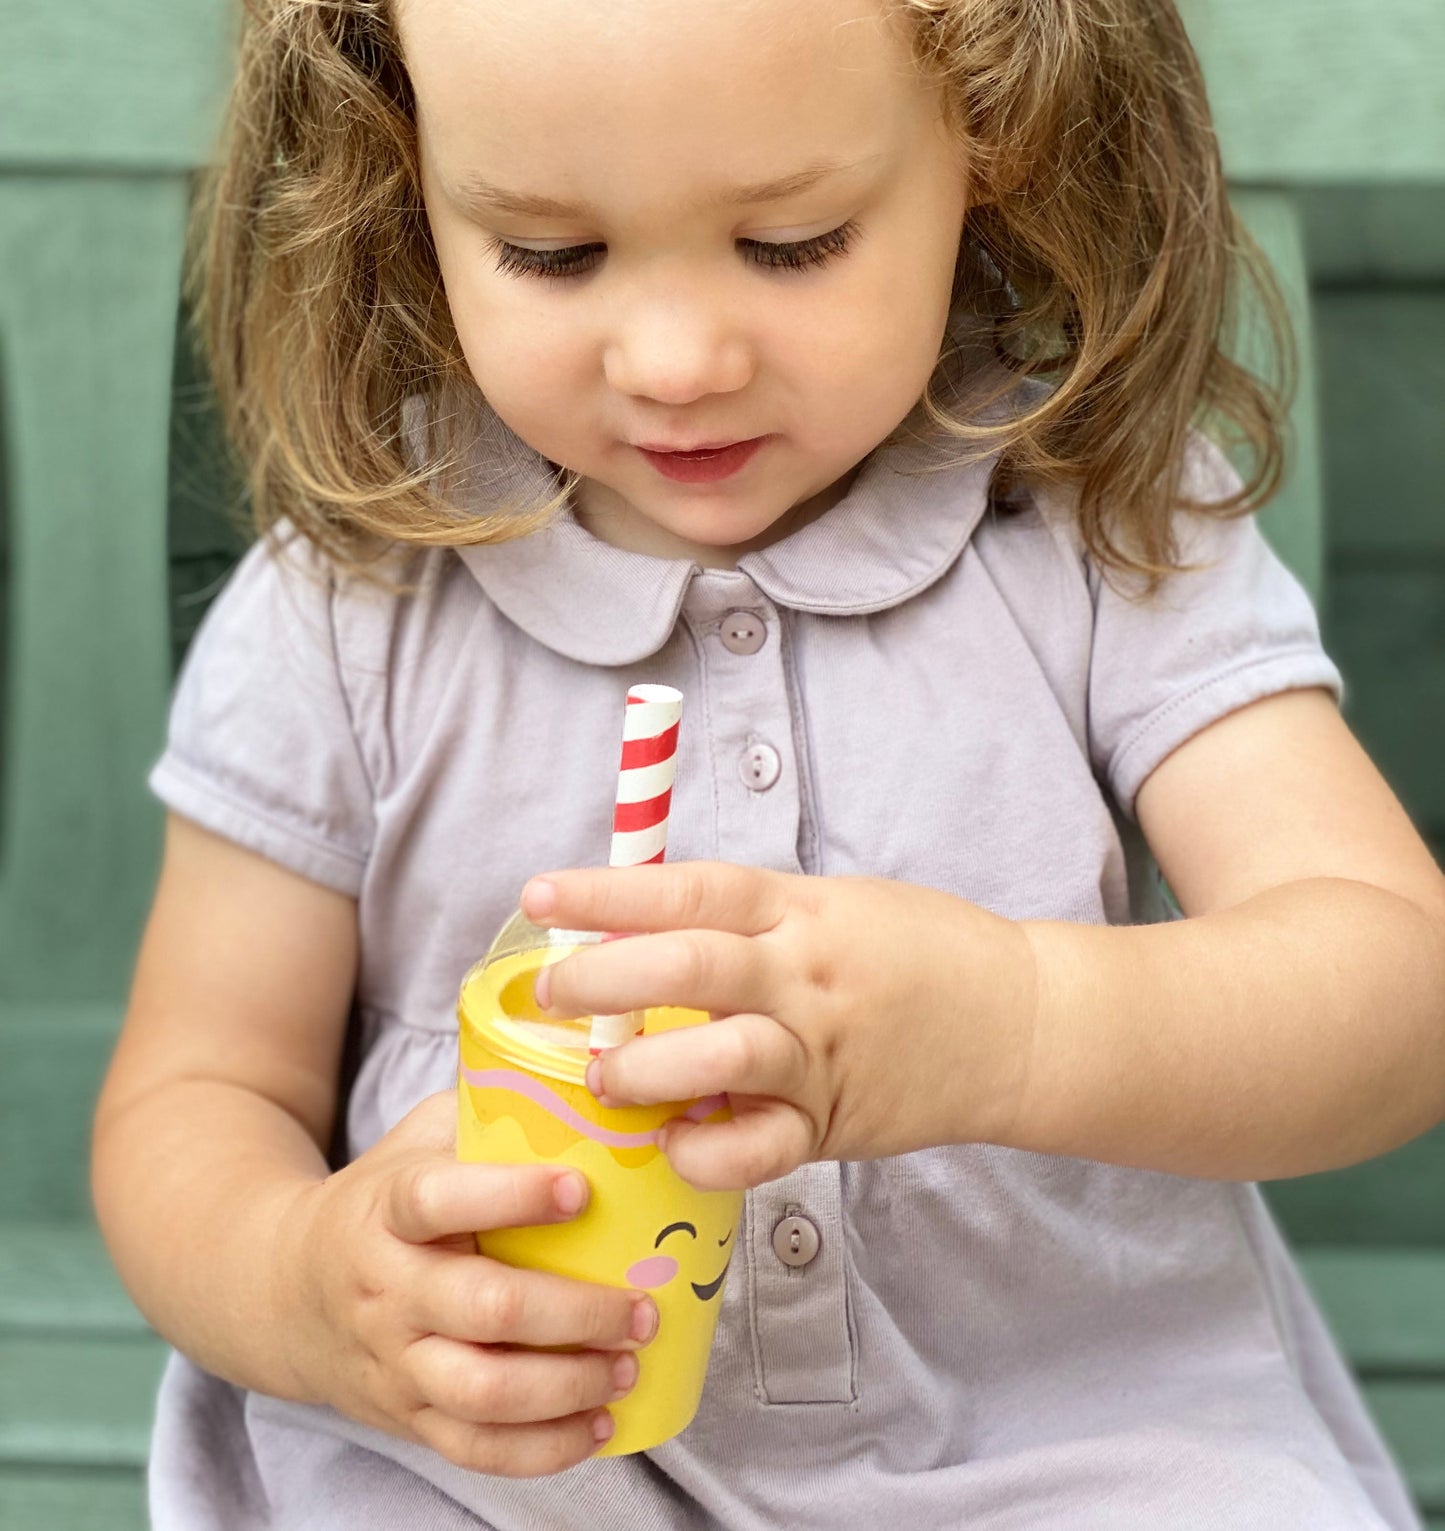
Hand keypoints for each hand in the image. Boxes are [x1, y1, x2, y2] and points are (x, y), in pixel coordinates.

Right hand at [271, 1092, 657, 1475]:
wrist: (283, 1288)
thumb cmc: (383, 1198)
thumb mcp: (417, 1139)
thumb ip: (488, 1110)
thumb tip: (590, 1080)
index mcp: (389, 1210)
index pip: (442, 1200)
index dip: (512, 1196)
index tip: (579, 1190)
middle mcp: (388, 1290)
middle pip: (484, 1311)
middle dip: (575, 1312)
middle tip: (640, 1306)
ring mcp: (396, 1361)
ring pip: (484, 1392)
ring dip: (569, 1385)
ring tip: (628, 1364)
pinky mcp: (406, 1417)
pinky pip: (476, 1448)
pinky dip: (545, 1449)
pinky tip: (601, 1423)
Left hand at [521, 864, 1036, 1189]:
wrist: (1021, 1022)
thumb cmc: (917, 951)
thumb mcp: (835, 905)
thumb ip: (752, 919)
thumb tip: (639, 924)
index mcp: (801, 910)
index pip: (691, 889)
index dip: (609, 891)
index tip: (540, 894)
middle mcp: (806, 976)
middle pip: (692, 965)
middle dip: (606, 978)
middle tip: (555, 993)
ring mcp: (822, 1053)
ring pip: (721, 1055)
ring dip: (646, 1069)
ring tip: (601, 1079)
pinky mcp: (836, 1123)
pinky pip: (761, 1150)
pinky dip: (707, 1154)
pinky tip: (673, 1147)